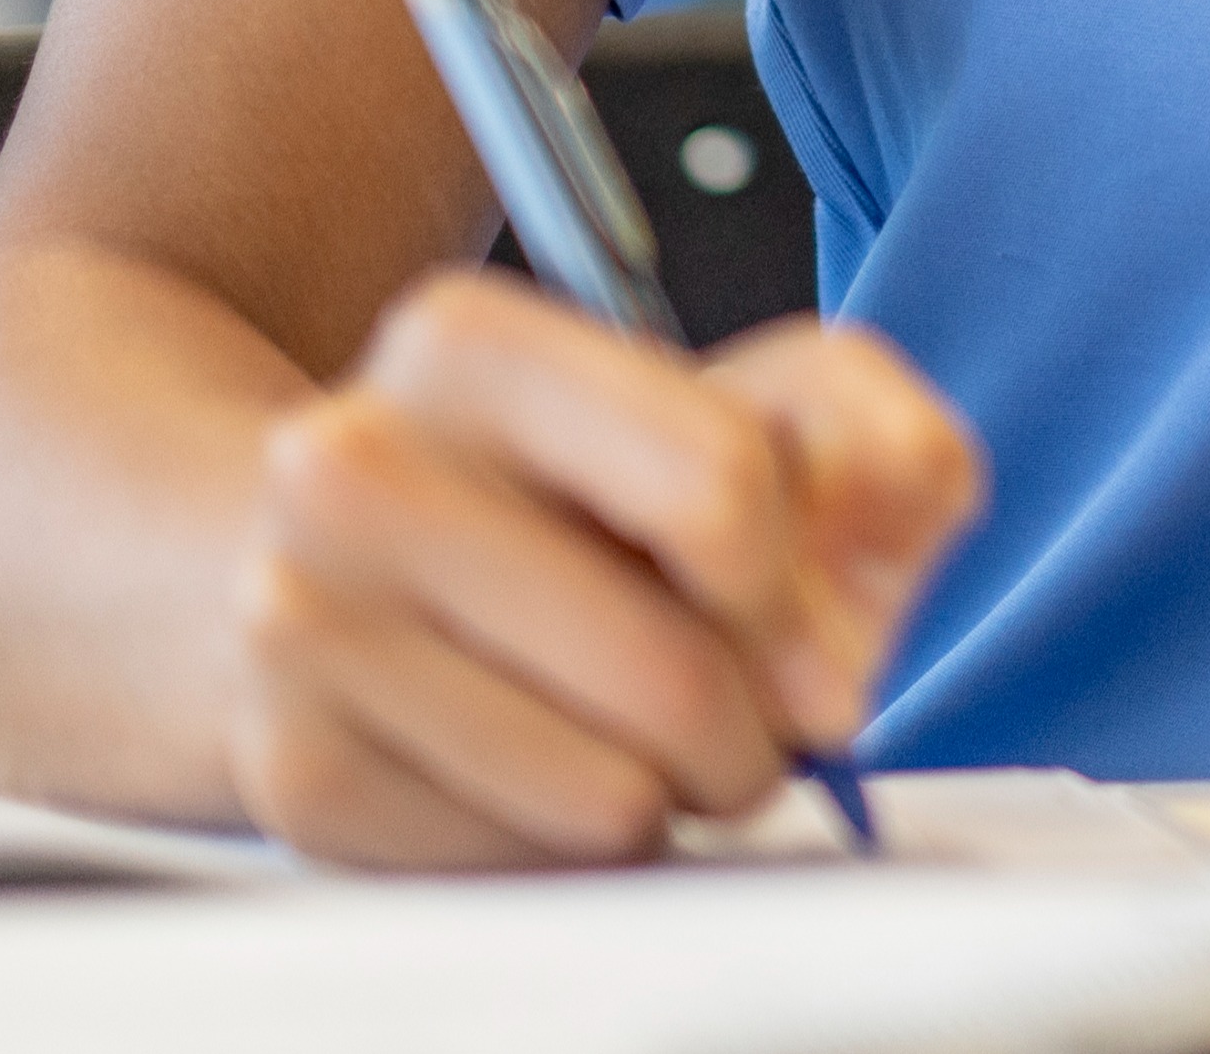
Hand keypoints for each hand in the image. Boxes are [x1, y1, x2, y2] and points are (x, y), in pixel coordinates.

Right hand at [223, 273, 984, 866]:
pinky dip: (567, 836)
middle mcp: (351, 473)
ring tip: (632, 729)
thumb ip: (867, 421)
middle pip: (674, 673)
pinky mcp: (296, 774)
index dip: (799, 591)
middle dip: (753, 725)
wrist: (336, 569)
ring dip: (669, 792)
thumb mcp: (738, 406)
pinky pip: (523, 863)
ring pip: (606, 794)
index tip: (808, 632)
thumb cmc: (570, 491)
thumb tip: (913, 484)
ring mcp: (301, 627)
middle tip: (735, 710)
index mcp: (469, 347)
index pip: (718, 486)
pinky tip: (537, 760)